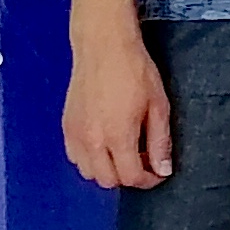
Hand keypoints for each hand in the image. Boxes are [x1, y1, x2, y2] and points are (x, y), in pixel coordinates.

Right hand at [63, 27, 171, 188]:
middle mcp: (92, 140)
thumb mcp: (158, 107)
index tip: (158, 173)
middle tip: (144, 162)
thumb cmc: (134, 72)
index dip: (149, 180)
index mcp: (117, 136)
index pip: (131, 177)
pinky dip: (90, 160)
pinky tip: (106, 144)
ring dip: (108, 170)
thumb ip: (160, 142)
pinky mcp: (66, 126)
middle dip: (129, 178)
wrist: (104, 48)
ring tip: (125, 152)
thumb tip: (163, 169)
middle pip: (107, 181)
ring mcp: (75, 134)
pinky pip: (74, 157)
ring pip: (88, 172)